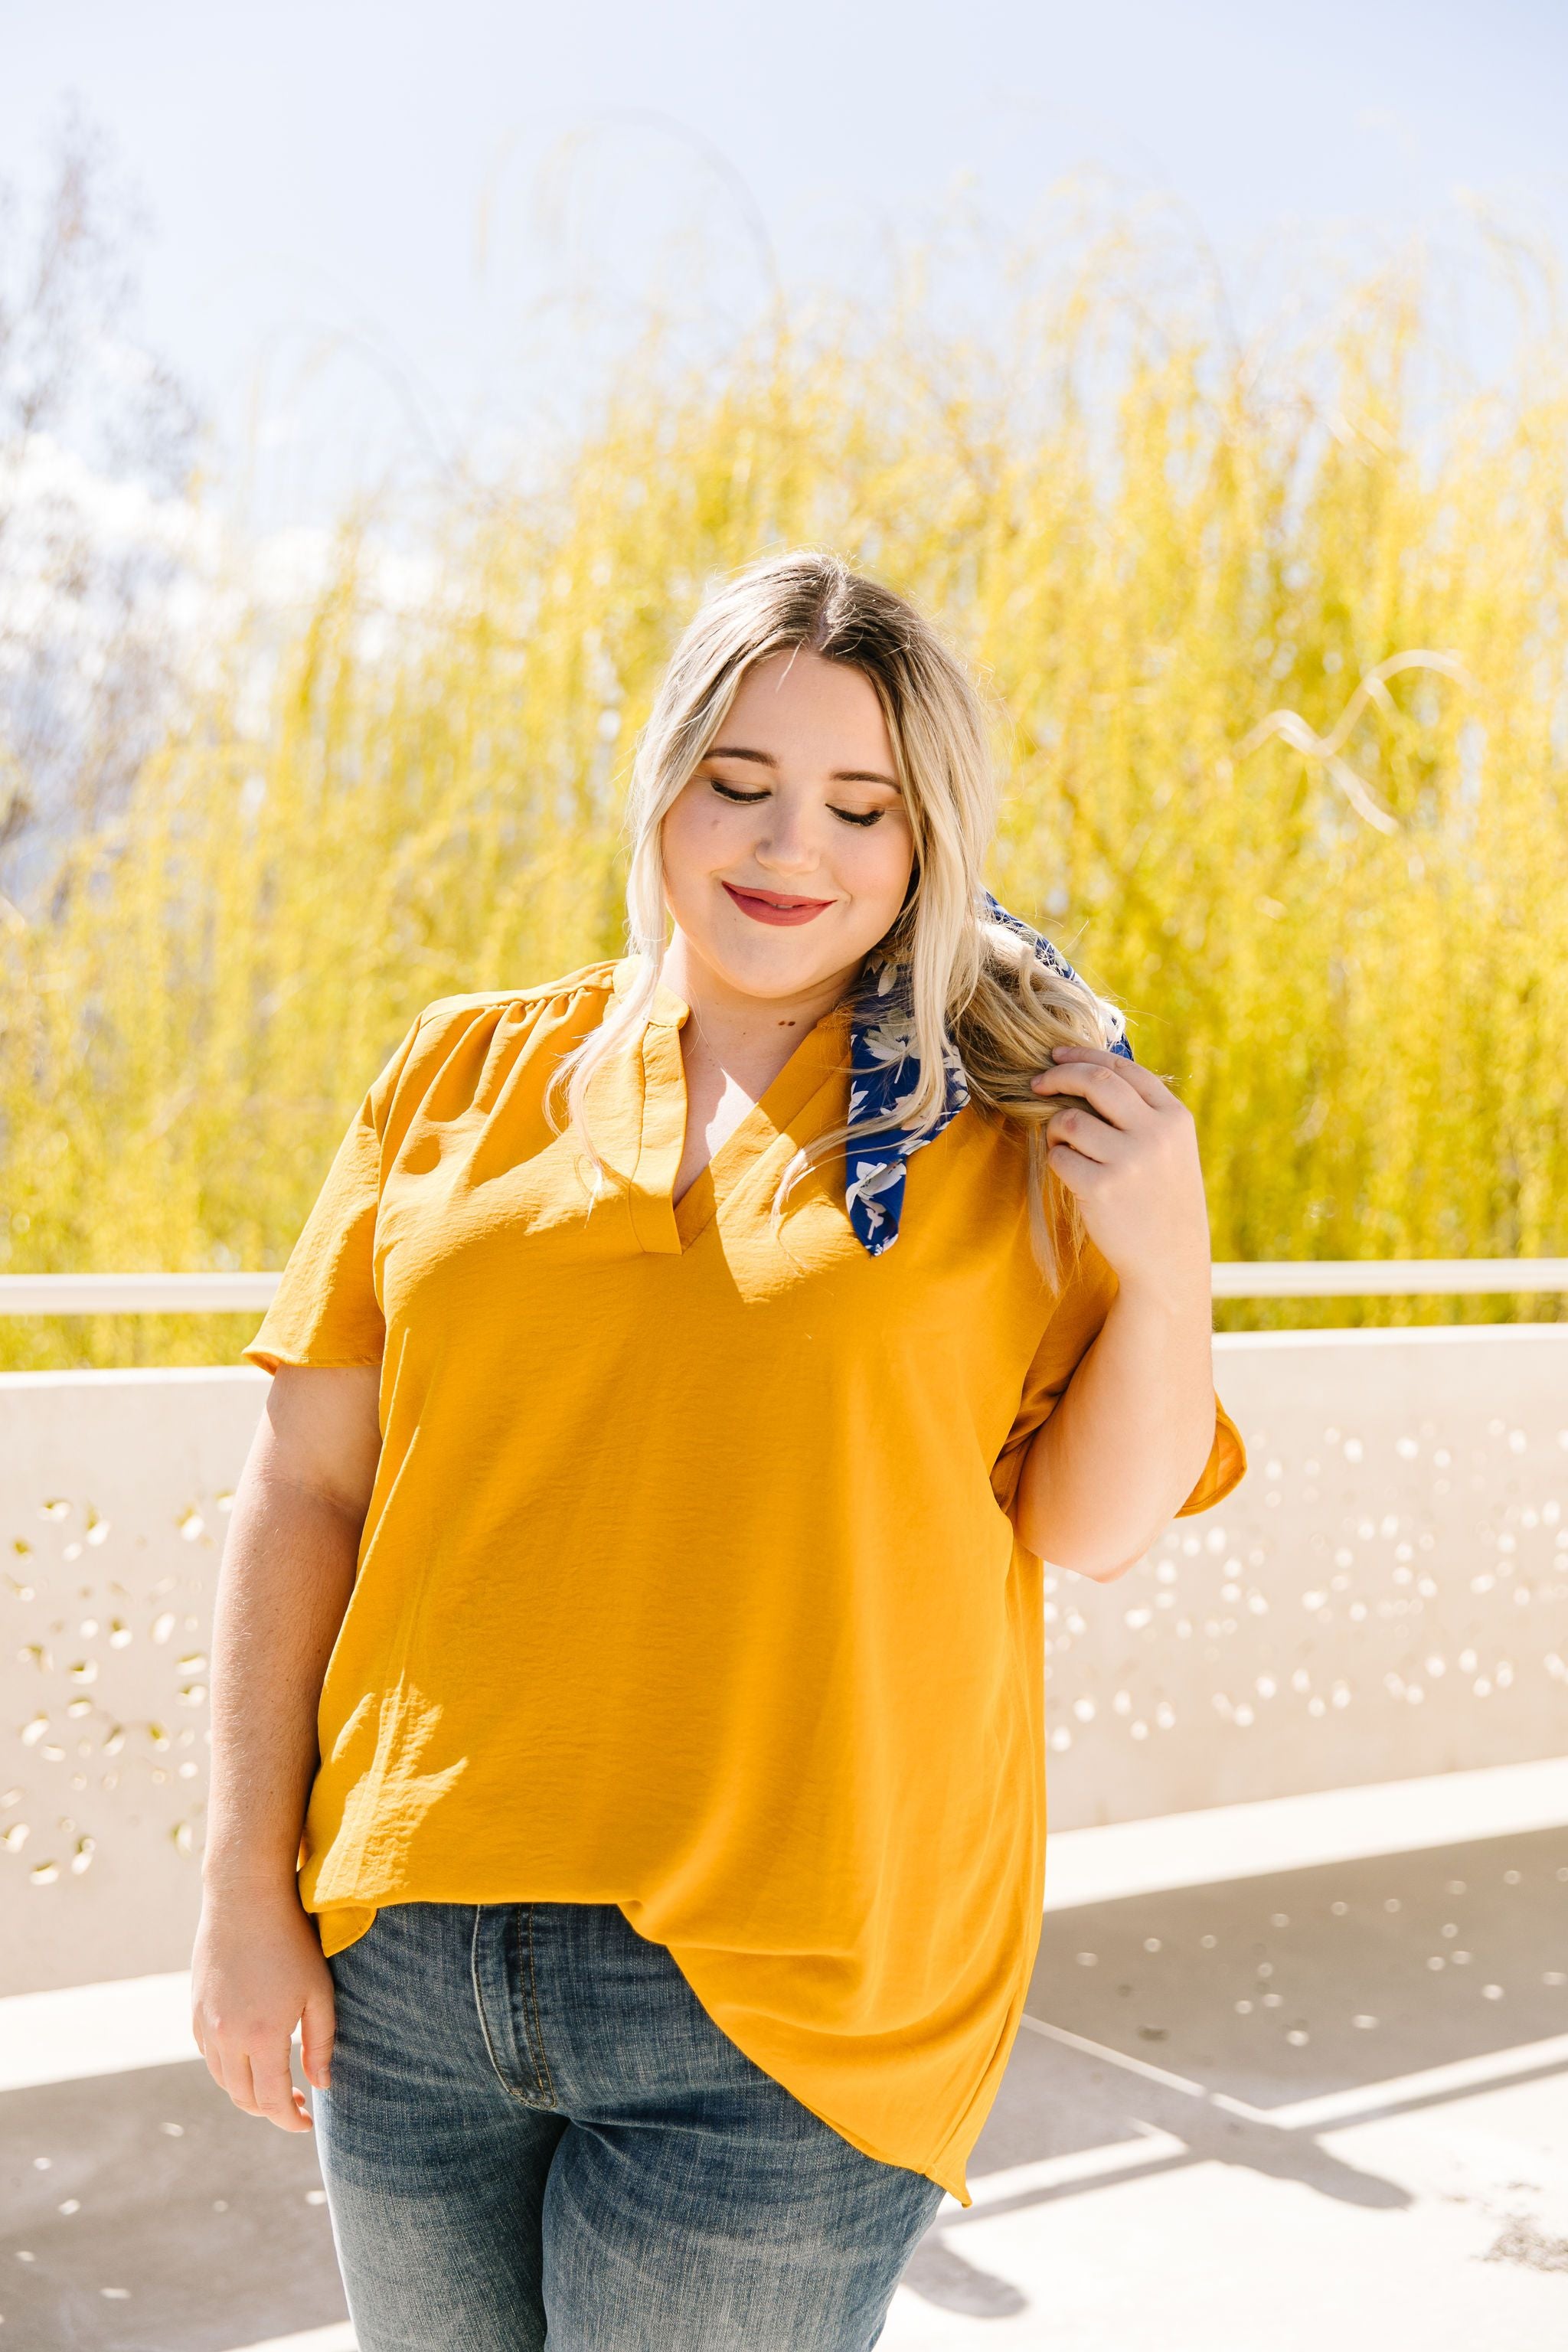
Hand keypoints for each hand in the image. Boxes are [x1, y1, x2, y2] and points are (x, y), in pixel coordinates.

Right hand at [191, 1884, 335, 2132]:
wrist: (245, 1900)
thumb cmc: (292, 1942)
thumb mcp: (319, 1992)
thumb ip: (321, 2043)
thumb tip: (322, 2085)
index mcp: (262, 2037)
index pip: (272, 2102)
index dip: (290, 2120)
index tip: (307, 2122)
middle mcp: (227, 2038)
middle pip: (244, 2098)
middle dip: (270, 2110)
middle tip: (296, 2102)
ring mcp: (206, 2025)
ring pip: (223, 2080)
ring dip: (248, 2091)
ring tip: (276, 2081)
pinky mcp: (195, 2011)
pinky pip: (209, 2056)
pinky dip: (228, 2068)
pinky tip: (250, 2055)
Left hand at [1030, 1044, 1211, 1310]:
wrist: (1169, 1259)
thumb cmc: (1162, 1200)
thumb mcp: (1170, 1149)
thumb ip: (1142, 1112)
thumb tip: (1088, 1073)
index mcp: (1175, 1117)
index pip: (1124, 1068)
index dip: (1084, 1055)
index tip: (1057, 1055)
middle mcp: (1156, 1133)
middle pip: (1095, 1080)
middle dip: (1059, 1076)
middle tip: (1036, 1082)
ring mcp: (1130, 1159)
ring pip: (1069, 1121)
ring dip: (1056, 1130)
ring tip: (1066, 1149)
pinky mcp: (1101, 1187)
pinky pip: (1060, 1157)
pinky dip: (1057, 1161)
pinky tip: (1073, 1176)